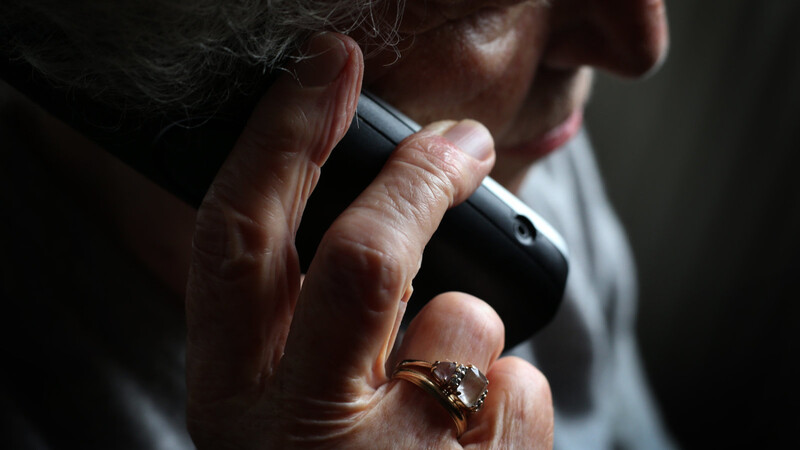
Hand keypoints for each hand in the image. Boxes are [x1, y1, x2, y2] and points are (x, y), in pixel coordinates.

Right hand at [185, 32, 552, 447]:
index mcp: (231, 397)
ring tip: (442, 389)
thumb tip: (375, 223)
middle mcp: (293, 437)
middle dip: (416, 177)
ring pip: (465, 321)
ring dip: (469, 328)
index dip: (281, 137)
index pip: (239, 238)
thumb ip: (301, 321)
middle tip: (462, 142)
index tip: (325, 67)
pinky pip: (521, 386)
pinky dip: (512, 394)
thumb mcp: (280, 404)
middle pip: (361, 258)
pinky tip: (474, 441)